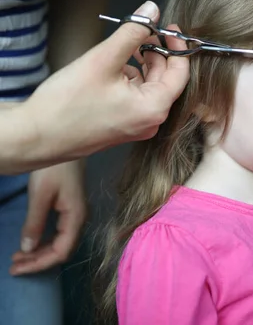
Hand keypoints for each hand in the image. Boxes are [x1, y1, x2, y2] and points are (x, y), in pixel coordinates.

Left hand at [9, 160, 86, 275]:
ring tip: (18, 257)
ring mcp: (75, 214)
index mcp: (75, 217)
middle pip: (61, 250)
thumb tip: (28, 248)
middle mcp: (79, 219)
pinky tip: (30, 243)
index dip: (40, 263)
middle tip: (13, 266)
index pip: (61, 251)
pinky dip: (43, 242)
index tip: (18, 267)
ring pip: (60, 243)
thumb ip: (35, 223)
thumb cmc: (55, 169)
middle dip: (38, 261)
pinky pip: (58, 234)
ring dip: (39, 253)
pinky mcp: (70, 209)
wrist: (68, 145)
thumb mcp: (40, 195)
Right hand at [18, 1, 189, 168]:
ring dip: (142, 65)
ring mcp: (136, 127)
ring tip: (125, 47)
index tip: (169, 29)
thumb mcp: (104, 59)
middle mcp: (150, 122)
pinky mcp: (122, 127)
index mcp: (154, 109)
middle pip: (165, 80)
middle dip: (156, 54)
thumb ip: (132, 32)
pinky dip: (130, 80)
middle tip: (144, 32)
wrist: (36, 136)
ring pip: (149, 88)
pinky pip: (136, 98)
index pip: (180, 74)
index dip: (177, 48)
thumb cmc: (67, 104)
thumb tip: (151, 11)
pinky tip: (114, 67)